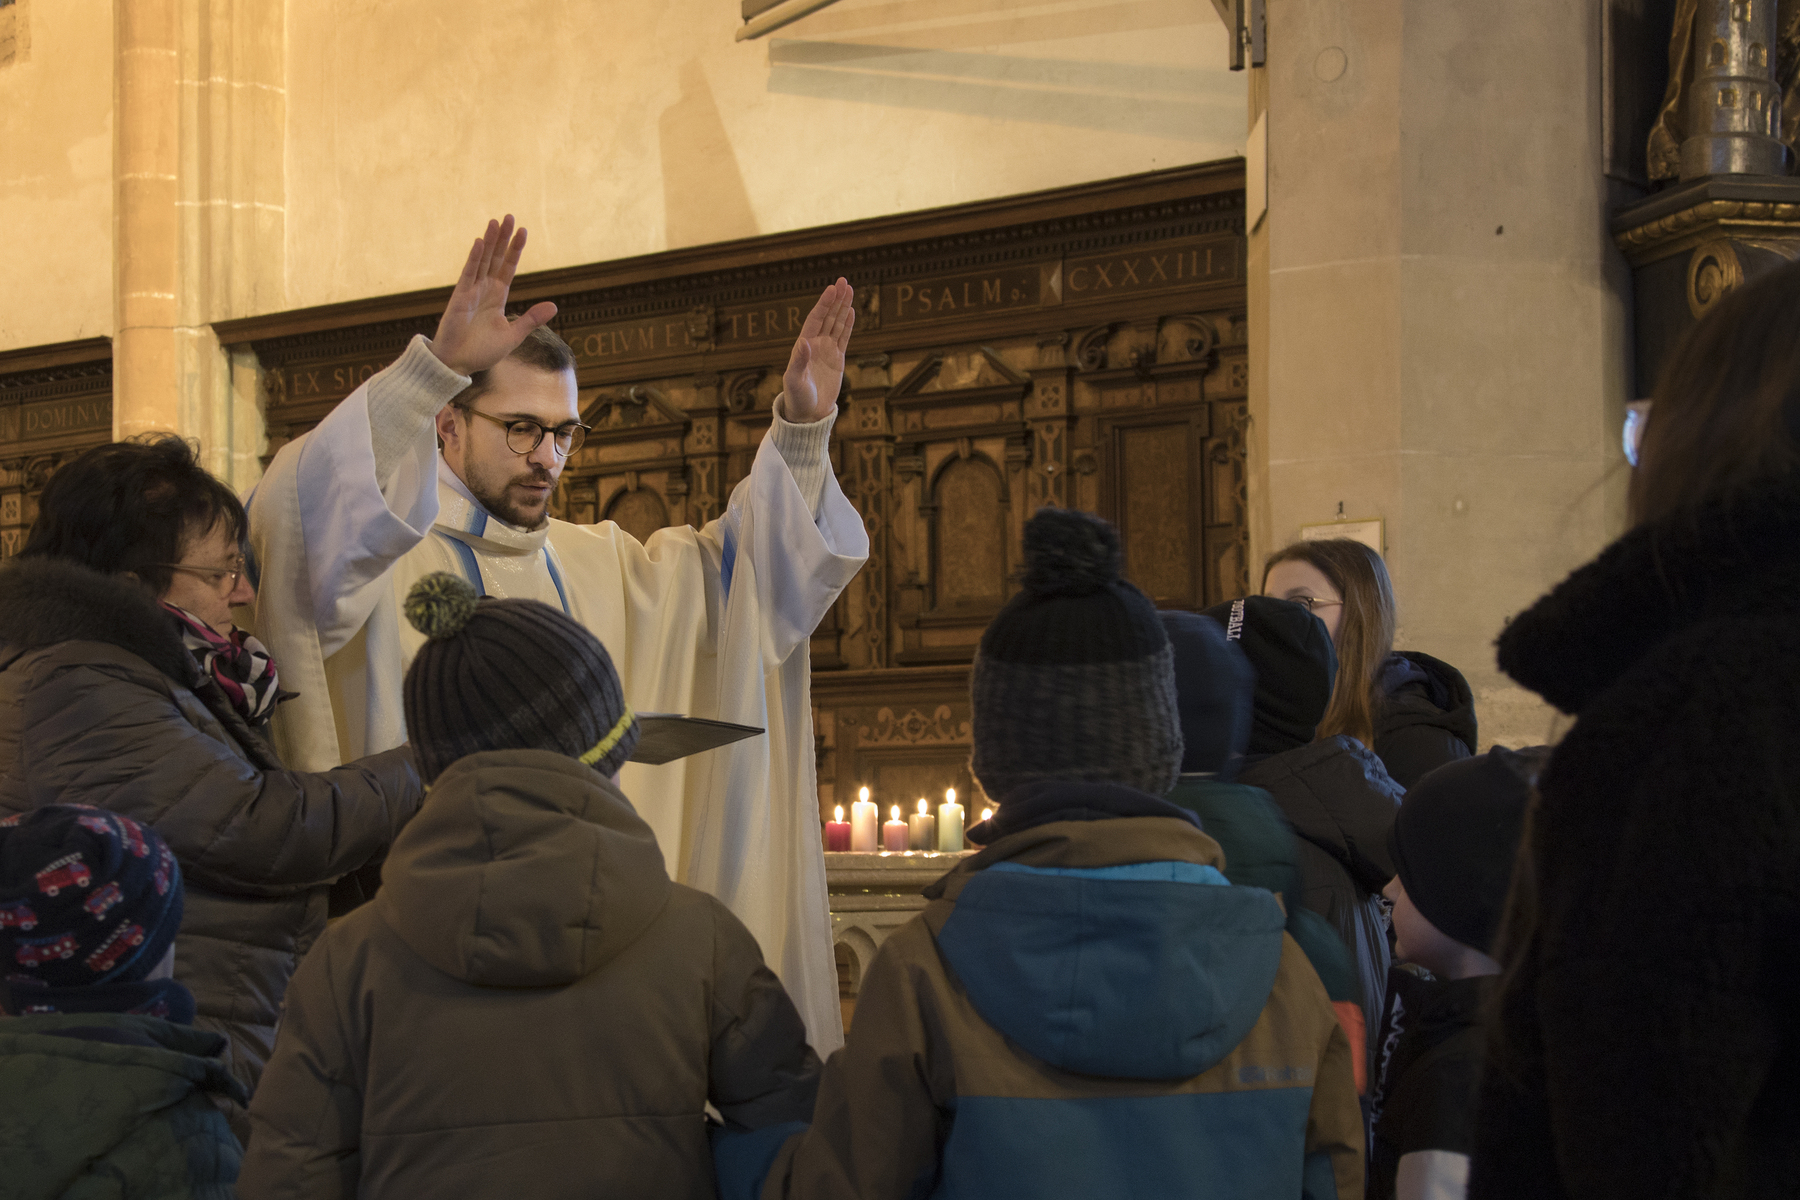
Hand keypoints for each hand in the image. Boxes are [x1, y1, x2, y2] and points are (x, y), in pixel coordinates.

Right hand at [429, 215, 558, 376]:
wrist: (457, 364)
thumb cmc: (482, 351)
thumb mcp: (513, 335)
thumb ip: (531, 319)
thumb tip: (554, 305)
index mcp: (497, 297)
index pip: (508, 267)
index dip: (515, 249)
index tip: (523, 231)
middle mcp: (484, 289)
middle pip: (495, 258)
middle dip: (503, 238)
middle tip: (509, 216)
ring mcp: (471, 291)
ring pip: (482, 260)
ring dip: (490, 241)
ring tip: (496, 221)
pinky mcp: (459, 297)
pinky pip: (468, 274)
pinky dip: (475, 258)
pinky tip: (481, 242)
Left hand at [781, 278, 855, 421]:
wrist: (809, 413)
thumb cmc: (797, 397)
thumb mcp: (794, 381)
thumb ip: (798, 361)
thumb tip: (804, 342)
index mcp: (804, 345)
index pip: (815, 319)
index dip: (824, 304)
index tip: (831, 289)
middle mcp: (816, 343)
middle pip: (827, 316)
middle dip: (835, 299)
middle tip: (844, 281)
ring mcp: (827, 350)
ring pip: (837, 323)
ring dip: (843, 307)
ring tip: (850, 289)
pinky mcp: (837, 358)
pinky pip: (844, 337)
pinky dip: (848, 324)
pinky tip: (851, 310)